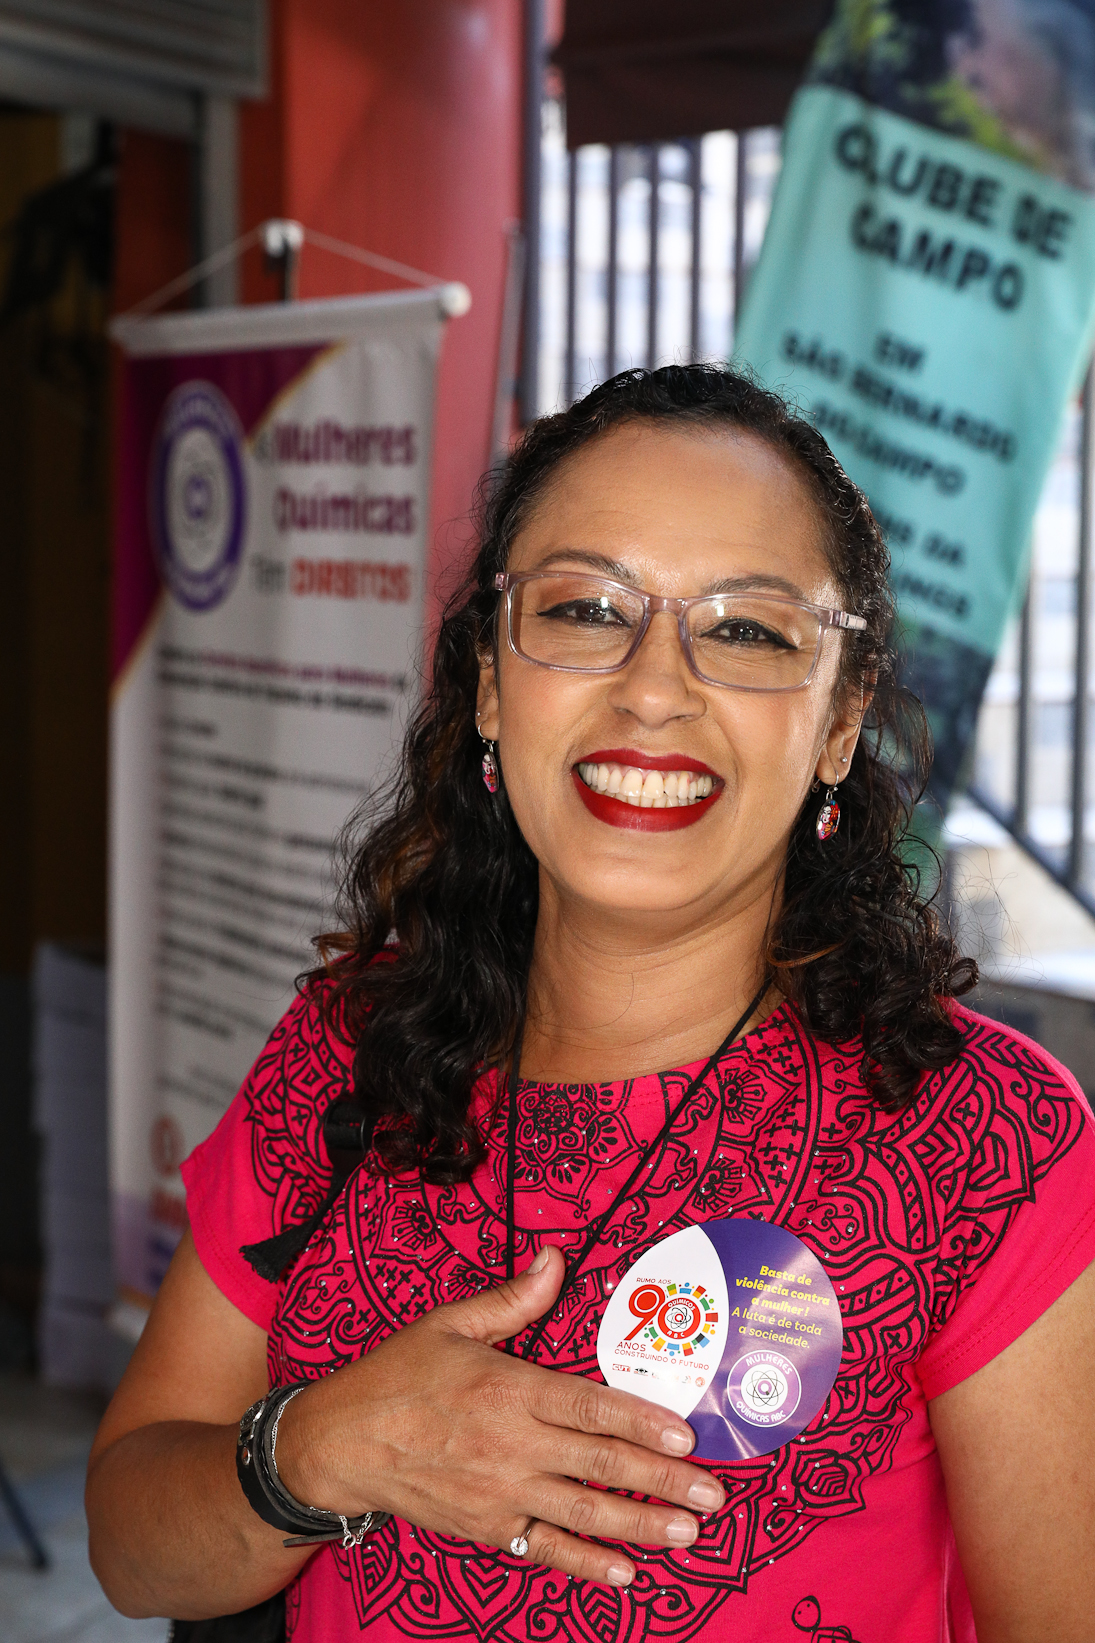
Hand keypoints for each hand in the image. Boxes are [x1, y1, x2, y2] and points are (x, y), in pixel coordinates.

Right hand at [275, 1244, 724, 1585]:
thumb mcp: (450, 1323)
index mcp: (506, 1389)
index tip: (686, 1436)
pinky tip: (625, 1572)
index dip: (641, 1423)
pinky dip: (586, 1564)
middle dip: (662, 1482)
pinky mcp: (487, 1527)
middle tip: (713, 1496)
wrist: (340, 1443)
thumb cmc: (398, 1376)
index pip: (589, 1407)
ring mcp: (500, 1493)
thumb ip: (513, 1299)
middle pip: (599, 1466)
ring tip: (687, 1534)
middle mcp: (509, 1446)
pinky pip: (544, 1549)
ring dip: (640, 1525)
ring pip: (582, 1513)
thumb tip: (556, 1259)